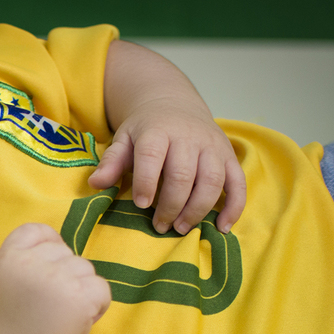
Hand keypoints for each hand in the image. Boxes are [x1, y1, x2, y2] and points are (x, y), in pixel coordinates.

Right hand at [0, 223, 110, 333]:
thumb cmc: (12, 325)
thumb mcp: (0, 282)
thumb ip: (21, 258)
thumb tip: (56, 244)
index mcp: (7, 257)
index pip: (37, 230)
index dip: (49, 246)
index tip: (48, 270)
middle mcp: (30, 263)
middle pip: (66, 251)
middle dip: (66, 274)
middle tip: (51, 304)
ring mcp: (57, 277)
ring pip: (86, 269)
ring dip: (82, 290)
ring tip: (62, 314)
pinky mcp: (80, 295)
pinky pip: (102, 288)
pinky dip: (96, 305)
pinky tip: (78, 320)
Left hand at [89, 97, 245, 234]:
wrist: (174, 105)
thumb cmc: (146, 130)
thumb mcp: (124, 139)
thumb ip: (111, 162)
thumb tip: (95, 184)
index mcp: (158, 131)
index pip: (153, 156)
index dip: (148, 182)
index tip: (141, 205)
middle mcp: (189, 137)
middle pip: (184, 175)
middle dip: (171, 205)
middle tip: (159, 226)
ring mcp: (212, 147)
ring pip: (212, 181)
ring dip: (198, 209)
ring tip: (181, 228)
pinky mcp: (229, 157)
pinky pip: (238, 183)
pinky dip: (234, 207)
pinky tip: (222, 227)